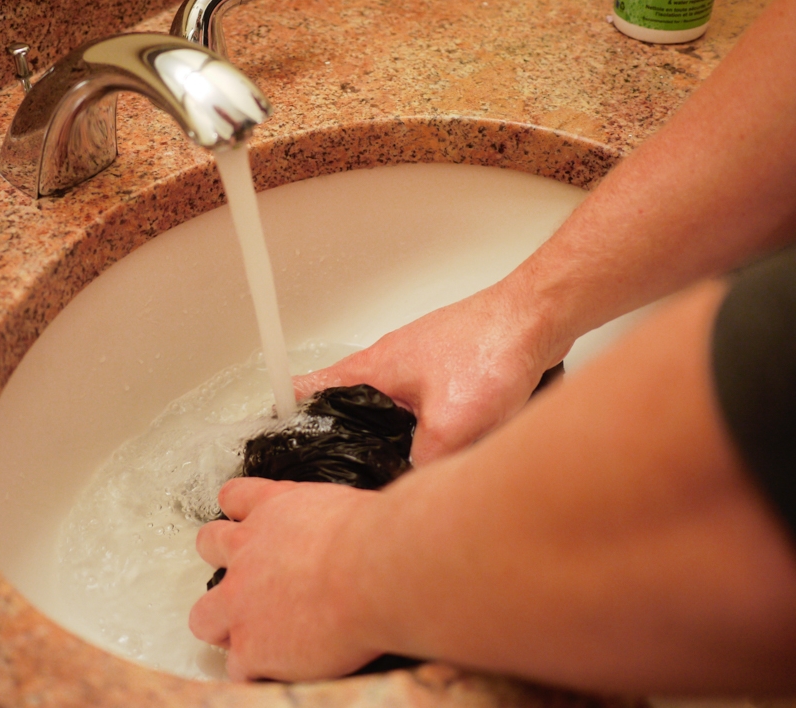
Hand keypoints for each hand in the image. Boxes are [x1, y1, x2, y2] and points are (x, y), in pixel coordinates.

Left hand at [189, 478, 383, 680]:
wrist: (372, 573)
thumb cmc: (373, 539)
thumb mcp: (348, 504)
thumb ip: (331, 514)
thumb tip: (367, 509)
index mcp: (273, 507)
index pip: (236, 497)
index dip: (238, 510)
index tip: (246, 521)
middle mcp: (247, 549)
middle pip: (209, 546)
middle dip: (221, 561)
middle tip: (247, 578)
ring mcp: (240, 600)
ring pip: (204, 616)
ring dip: (221, 624)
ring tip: (247, 635)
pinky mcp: (250, 646)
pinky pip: (237, 667)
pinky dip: (253, 671)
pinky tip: (273, 670)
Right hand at [293, 282, 569, 463]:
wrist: (538, 317)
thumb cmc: (492, 349)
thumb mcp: (453, 425)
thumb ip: (422, 465)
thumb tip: (409, 491)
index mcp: (369, 370)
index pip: (304, 392)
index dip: (283, 421)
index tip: (271, 446)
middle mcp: (385, 363)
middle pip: (341, 405)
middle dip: (335, 439)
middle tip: (330, 472)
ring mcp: (414, 364)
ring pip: (381, 408)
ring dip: (380, 435)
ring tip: (383, 467)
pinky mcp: (443, 369)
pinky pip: (415, 404)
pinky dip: (416, 427)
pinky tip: (435, 449)